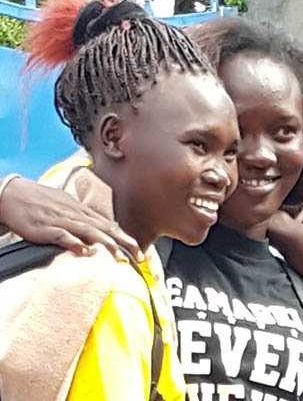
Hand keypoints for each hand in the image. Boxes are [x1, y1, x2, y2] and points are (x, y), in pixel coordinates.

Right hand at [0, 176, 141, 260]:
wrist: (13, 194)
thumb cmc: (42, 202)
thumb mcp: (67, 208)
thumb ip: (84, 220)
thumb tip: (101, 229)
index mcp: (82, 211)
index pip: (110, 225)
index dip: (126, 238)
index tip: (140, 250)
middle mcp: (76, 215)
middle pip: (105, 228)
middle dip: (123, 242)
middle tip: (138, 256)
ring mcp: (61, 220)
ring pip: (88, 231)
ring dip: (104, 243)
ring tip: (118, 255)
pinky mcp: (45, 227)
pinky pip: (62, 235)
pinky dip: (74, 243)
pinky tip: (84, 251)